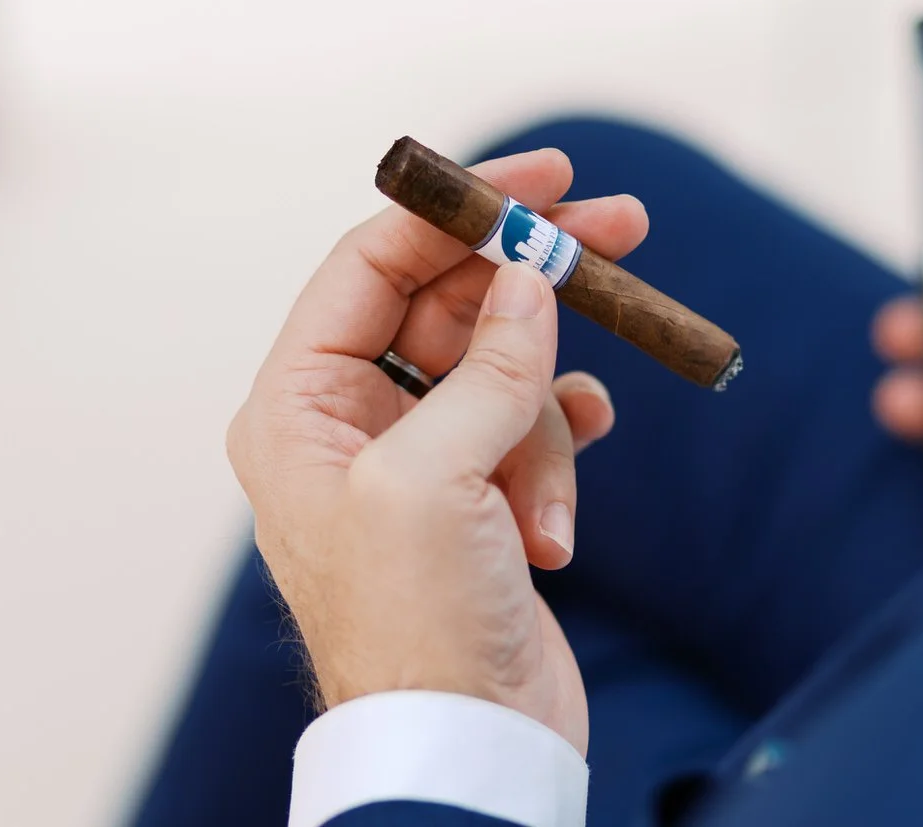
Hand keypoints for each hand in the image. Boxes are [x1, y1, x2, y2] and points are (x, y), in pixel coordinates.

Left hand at [228, 148, 647, 755]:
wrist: (467, 748)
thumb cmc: (416, 628)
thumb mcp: (438, 479)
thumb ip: (488, 364)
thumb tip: (532, 274)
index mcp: (299, 406)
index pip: (372, 264)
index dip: (457, 209)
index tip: (542, 176)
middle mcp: (348, 422)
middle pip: (448, 302)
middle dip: (531, 282)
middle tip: (623, 229)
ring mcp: (416, 459)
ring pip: (502, 369)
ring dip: (543, 420)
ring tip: (544, 499)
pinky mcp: (473, 496)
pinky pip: (529, 430)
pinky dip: (556, 459)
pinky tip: (557, 517)